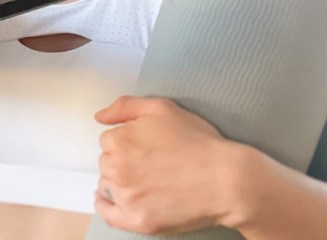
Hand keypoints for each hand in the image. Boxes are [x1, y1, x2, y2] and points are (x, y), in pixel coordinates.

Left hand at [94, 96, 238, 235]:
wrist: (227, 180)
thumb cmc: (199, 143)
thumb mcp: (163, 108)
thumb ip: (125, 106)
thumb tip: (100, 116)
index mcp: (120, 140)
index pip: (109, 140)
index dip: (127, 141)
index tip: (145, 146)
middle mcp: (118, 169)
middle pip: (106, 162)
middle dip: (123, 160)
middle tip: (150, 163)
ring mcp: (126, 197)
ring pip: (108, 185)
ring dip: (119, 182)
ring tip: (146, 180)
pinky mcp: (137, 221)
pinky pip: (108, 214)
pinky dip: (107, 206)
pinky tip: (115, 200)